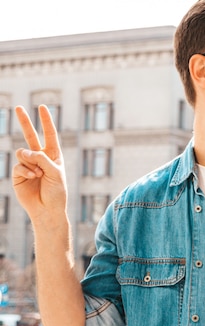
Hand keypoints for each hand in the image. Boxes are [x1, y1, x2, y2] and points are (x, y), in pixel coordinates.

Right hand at [13, 105, 67, 223]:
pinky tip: (33, 177)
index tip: (43, 107)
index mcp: (54, 156)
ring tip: (38, 174)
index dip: (47, 121)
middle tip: (19, 107)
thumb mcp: (55, 173)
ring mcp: (28, 165)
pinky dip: (26, 170)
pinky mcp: (18, 174)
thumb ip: (41, 159)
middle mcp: (40, 158)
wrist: (47, 209)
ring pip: (23, 152)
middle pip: (31, 136)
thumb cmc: (57, 192)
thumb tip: (23, 150)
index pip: (50, 135)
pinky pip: (18, 164)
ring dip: (31, 162)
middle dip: (25, 122)